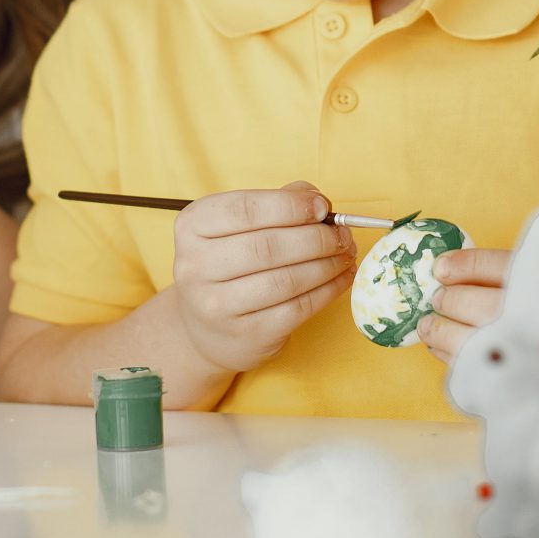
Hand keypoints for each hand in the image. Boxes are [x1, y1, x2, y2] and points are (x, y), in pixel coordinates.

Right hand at [169, 183, 357, 376]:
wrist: (206, 329)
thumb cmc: (230, 264)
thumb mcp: (238, 226)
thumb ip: (277, 203)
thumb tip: (318, 201)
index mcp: (192, 227)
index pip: (245, 209)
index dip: (290, 205)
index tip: (321, 207)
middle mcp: (195, 267)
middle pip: (268, 246)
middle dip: (317, 238)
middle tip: (342, 234)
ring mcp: (217, 306)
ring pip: (286, 280)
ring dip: (327, 264)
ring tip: (345, 254)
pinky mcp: (246, 336)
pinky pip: (298, 309)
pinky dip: (328, 290)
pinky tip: (341, 278)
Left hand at [417, 245, 538, 395]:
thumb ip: (525, 270)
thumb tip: (451, 267)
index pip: (505, 267)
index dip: (465, 265)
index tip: (441, 268)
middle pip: (482, 306)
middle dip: (450, 300)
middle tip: (436, 298)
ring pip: (472, 344)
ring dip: (442, 332)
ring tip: (431, 325)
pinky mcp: (528, 396)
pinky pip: (477, 376)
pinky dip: (453, 361)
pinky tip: (446, 350)